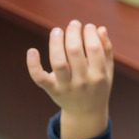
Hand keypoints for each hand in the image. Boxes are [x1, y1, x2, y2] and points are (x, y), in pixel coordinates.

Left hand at [26, 20, 113, 138]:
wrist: (86, 114)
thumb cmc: (97, 87)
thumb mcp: (107, 72)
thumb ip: (106, 50)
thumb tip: (100, 28)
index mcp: (99, 76)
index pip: (94, 49)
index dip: (90, 33)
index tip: (88, 27)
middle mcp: (83, 81)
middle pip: (74, 52)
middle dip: (73, 33)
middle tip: (73, 24)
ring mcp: (66, 87)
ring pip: (58, 61)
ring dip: (56, 42)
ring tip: (57, 30)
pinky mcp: (52, 90)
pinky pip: (39, 78)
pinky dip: (33, 64)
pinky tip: (32, 50)